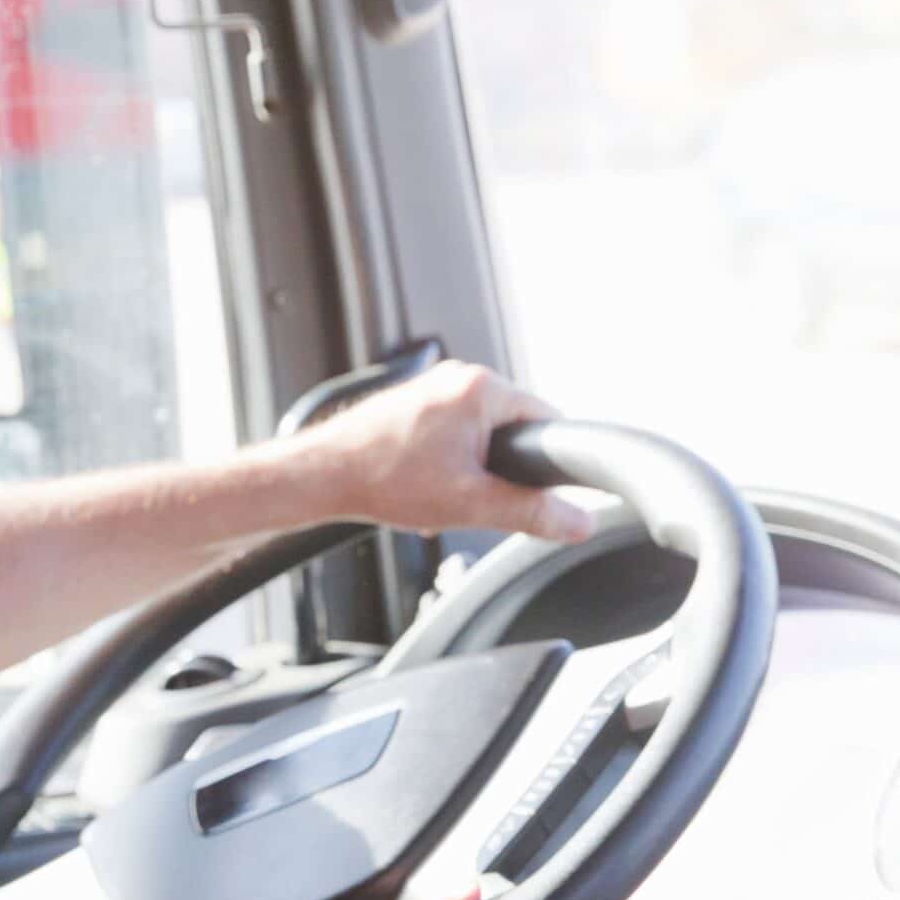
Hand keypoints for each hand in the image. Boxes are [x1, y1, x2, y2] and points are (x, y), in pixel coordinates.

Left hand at [290, 360, 595, 543]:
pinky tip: (423, 487)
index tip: (532, 490)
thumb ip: (532, 512)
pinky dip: (447, 465)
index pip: (547, 421)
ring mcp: (434, 388)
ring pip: (480, 438)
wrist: (322, 477)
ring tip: (439, 493)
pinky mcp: (414, 404)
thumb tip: (578, 521)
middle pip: (512, 432)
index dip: (547, 463)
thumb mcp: (472, 505)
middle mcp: (459, 377)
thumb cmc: (383, 478)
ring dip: (470, 473)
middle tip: (472, 497)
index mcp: (482, 388)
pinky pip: (453, 436)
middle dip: (499, 472)